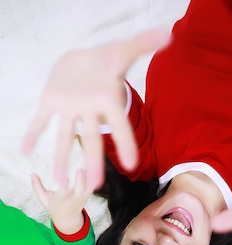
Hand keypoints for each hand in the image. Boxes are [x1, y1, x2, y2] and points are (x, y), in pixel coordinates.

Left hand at [22, 28, 169, 189]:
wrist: (83, 60)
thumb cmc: (106, 60)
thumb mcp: (122, 51)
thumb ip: (142, 44)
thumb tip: (167, 35)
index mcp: (107, 102)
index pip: (119, 125)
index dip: (126, 143)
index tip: (132, 164)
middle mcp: (88, 111)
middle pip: (91, 138)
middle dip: (93, 160)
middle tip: (94, 183)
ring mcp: (69, 109)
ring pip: (64, 136)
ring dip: (61, 157)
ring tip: (59, 180)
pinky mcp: (51, 103)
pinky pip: (40, 120)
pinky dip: (32, 134)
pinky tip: (25, 151)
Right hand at [32, 169, 91, 233]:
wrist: (68, 219)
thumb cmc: (54, 206)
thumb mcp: (44, 199)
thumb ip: (38, 187)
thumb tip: (32, 174)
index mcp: (61, 200)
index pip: (62, 193)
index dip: (64, 186)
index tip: (65, 178)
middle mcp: (72, 200)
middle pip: (78, 193)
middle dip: (80, 182)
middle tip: (80, 170)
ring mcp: (81, 199)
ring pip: (87, 190)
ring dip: (89, 179)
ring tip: (88, 167)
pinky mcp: (87, 196)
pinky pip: (91, 188)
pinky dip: (93, 179)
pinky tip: (92, 168)